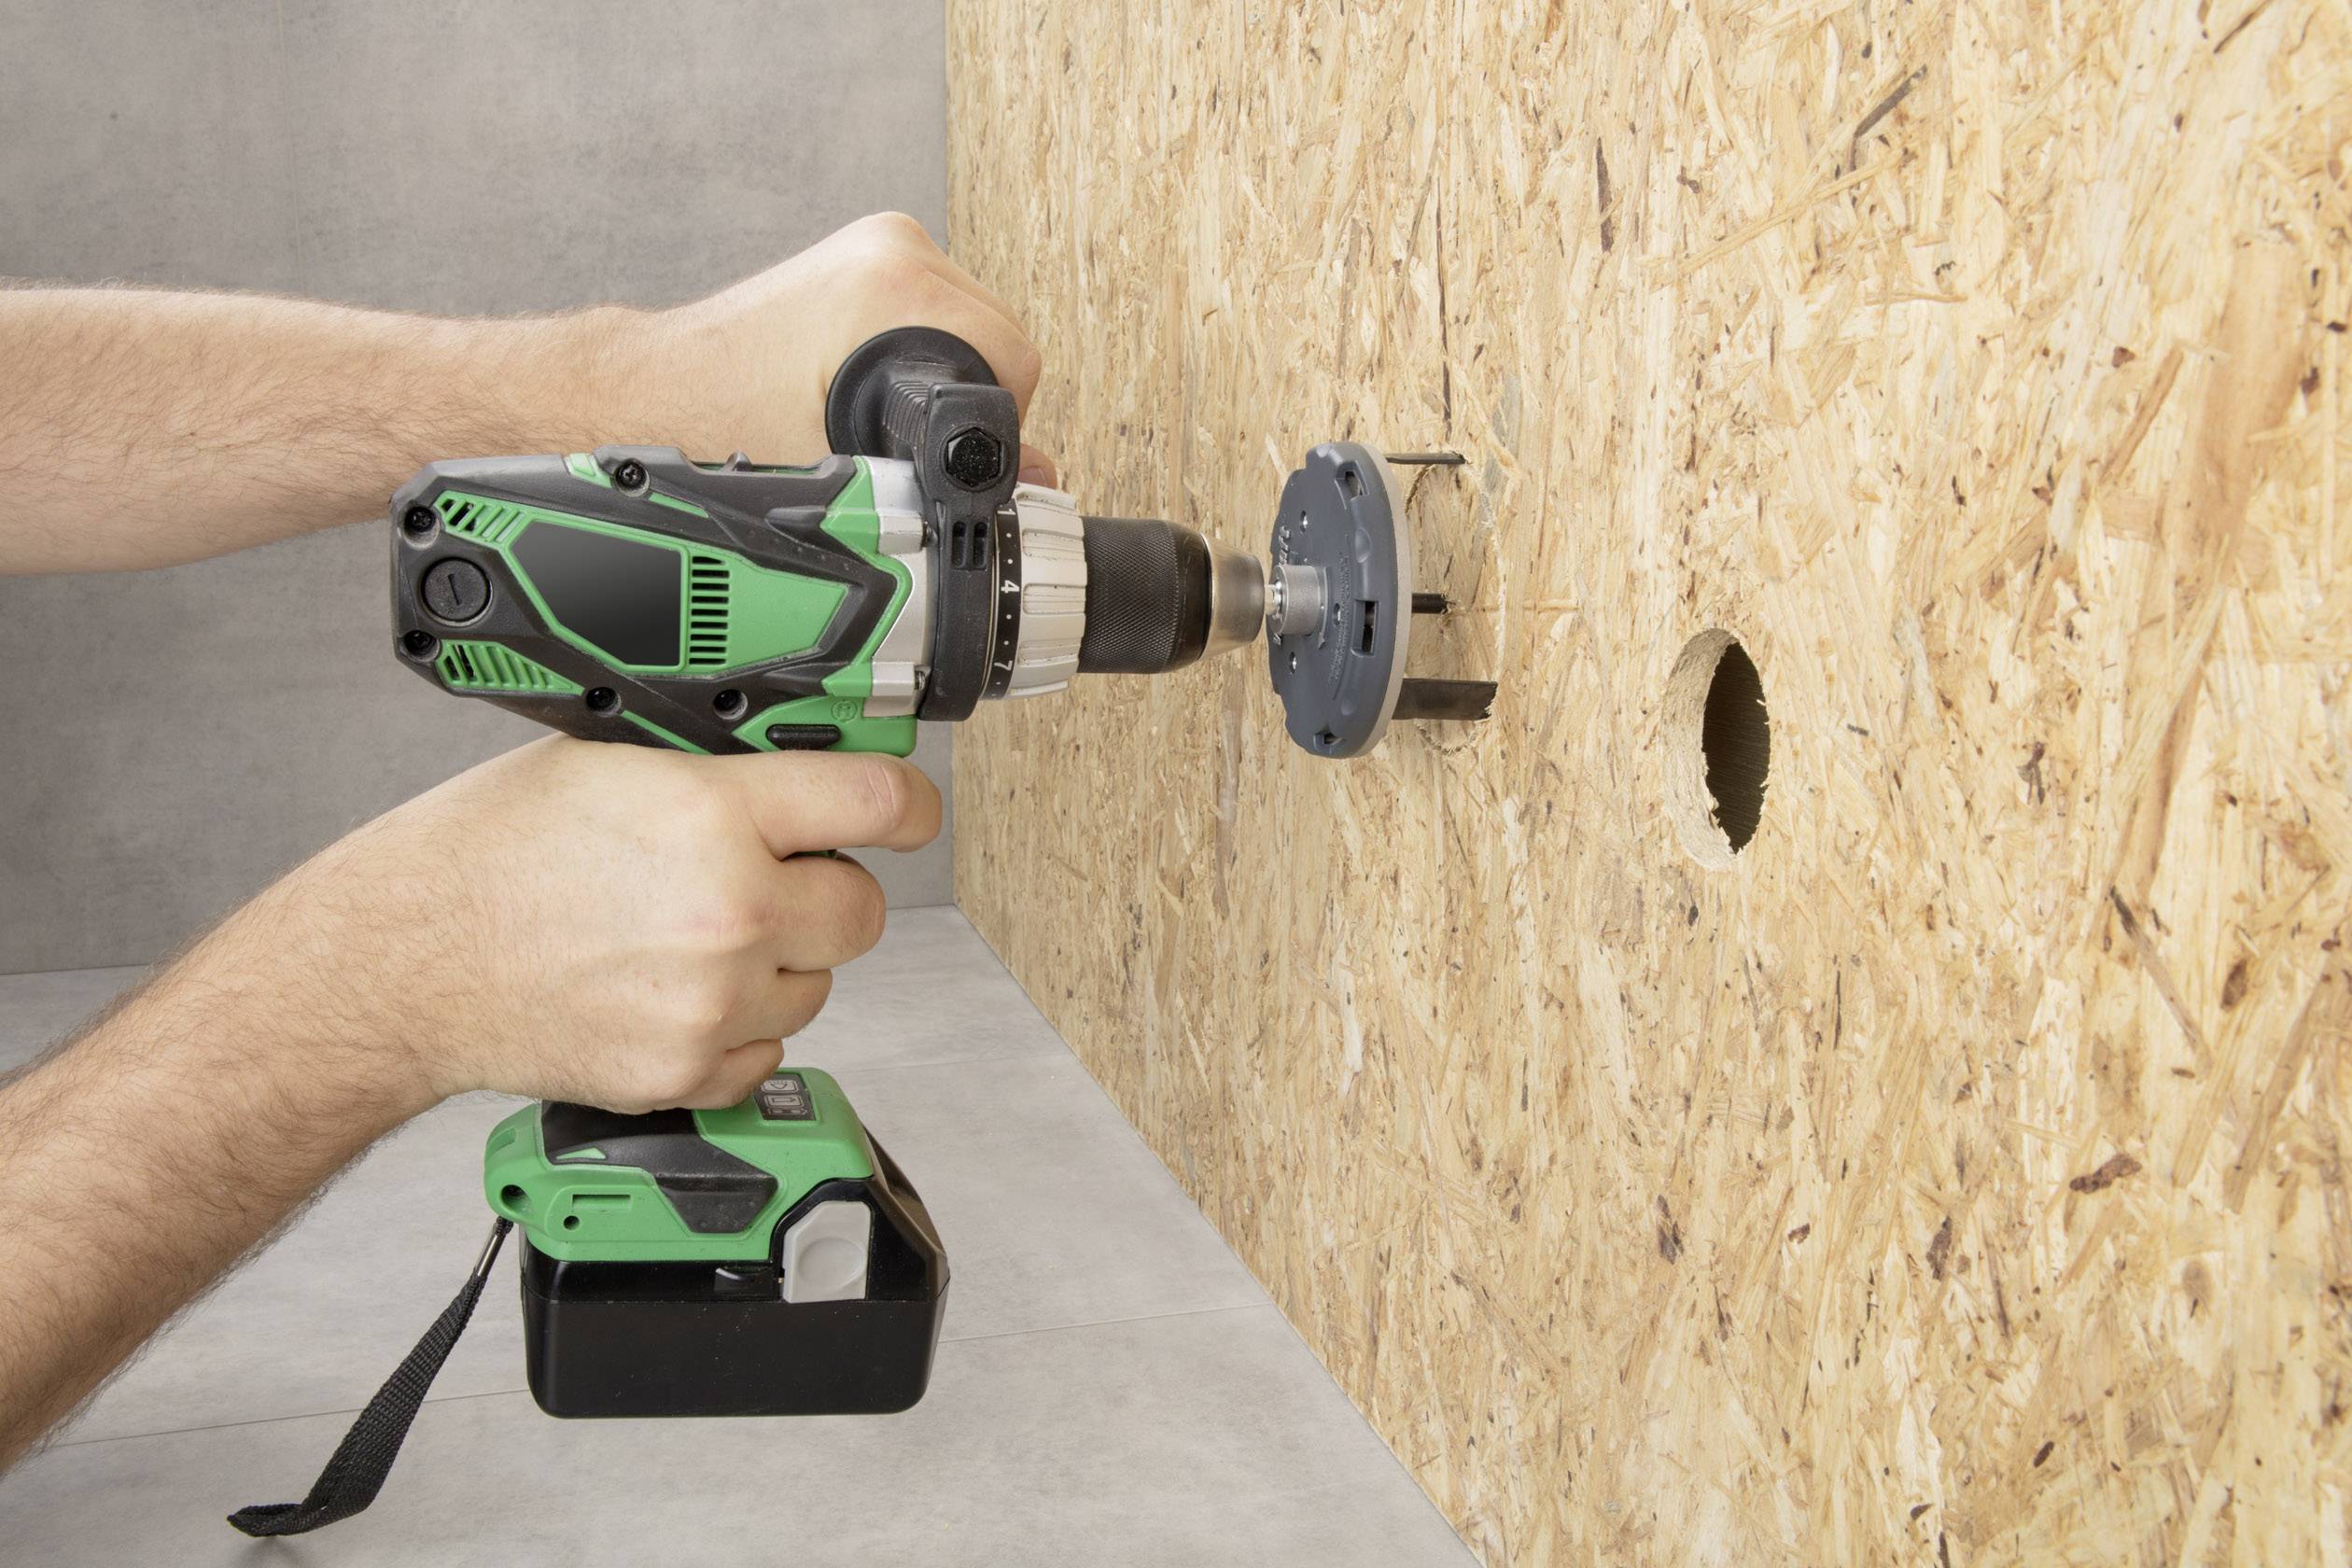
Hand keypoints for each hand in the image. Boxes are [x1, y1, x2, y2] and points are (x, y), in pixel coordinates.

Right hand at [240, 740, 941, 1113]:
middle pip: (864, 909)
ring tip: (692, 938)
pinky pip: (767, 1054)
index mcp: (712, 814)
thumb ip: (719, 767)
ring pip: (817, 986)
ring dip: (780, 964)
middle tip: (770, 878)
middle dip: (827, 890)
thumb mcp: (608, 760)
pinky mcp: (684, 1074)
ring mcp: (710, 1003)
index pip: (878, 802)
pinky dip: (736, 1030)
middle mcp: (727, 912)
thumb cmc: (486, 856)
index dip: (907, 802)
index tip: (908, 811)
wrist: (404, 962)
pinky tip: (671, 992)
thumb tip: (804, 761)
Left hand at [642, 212, 1057, 486]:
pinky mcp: (864, 257)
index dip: (998, 425)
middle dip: (967, 402)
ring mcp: (879, 245)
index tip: (960, 460)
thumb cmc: (719, 421)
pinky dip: (918, 357)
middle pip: (994, 340)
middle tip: (910, 445)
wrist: (652, 391)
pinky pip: (933, 314)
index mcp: (893, 286)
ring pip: (968, 327)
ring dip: (943, 379)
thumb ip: (948, 474)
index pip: (1012, 360)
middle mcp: (892, 249)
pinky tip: (872, 386)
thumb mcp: (849, 469)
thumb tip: (1031, 478)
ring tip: (883, 415)